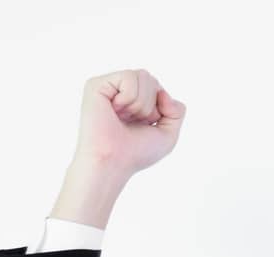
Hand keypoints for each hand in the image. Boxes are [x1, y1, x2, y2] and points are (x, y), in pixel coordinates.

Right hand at [72, 69, 186, 174]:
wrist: (113, 162)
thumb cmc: (136, 153)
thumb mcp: (168, 134)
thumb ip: (177, 111)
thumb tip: (162, 92)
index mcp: (134, 102)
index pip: (158, 88)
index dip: (160, 109)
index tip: (145, 126)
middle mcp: (120, 92)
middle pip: (152, 80)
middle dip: (151, 106)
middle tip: (133, 122)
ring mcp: (108, 87)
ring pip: (143, 76)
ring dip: (141, 104)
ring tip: (123, 117)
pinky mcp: (96, 85)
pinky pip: (129, 77)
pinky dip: (129, 98)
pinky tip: (115, 110)